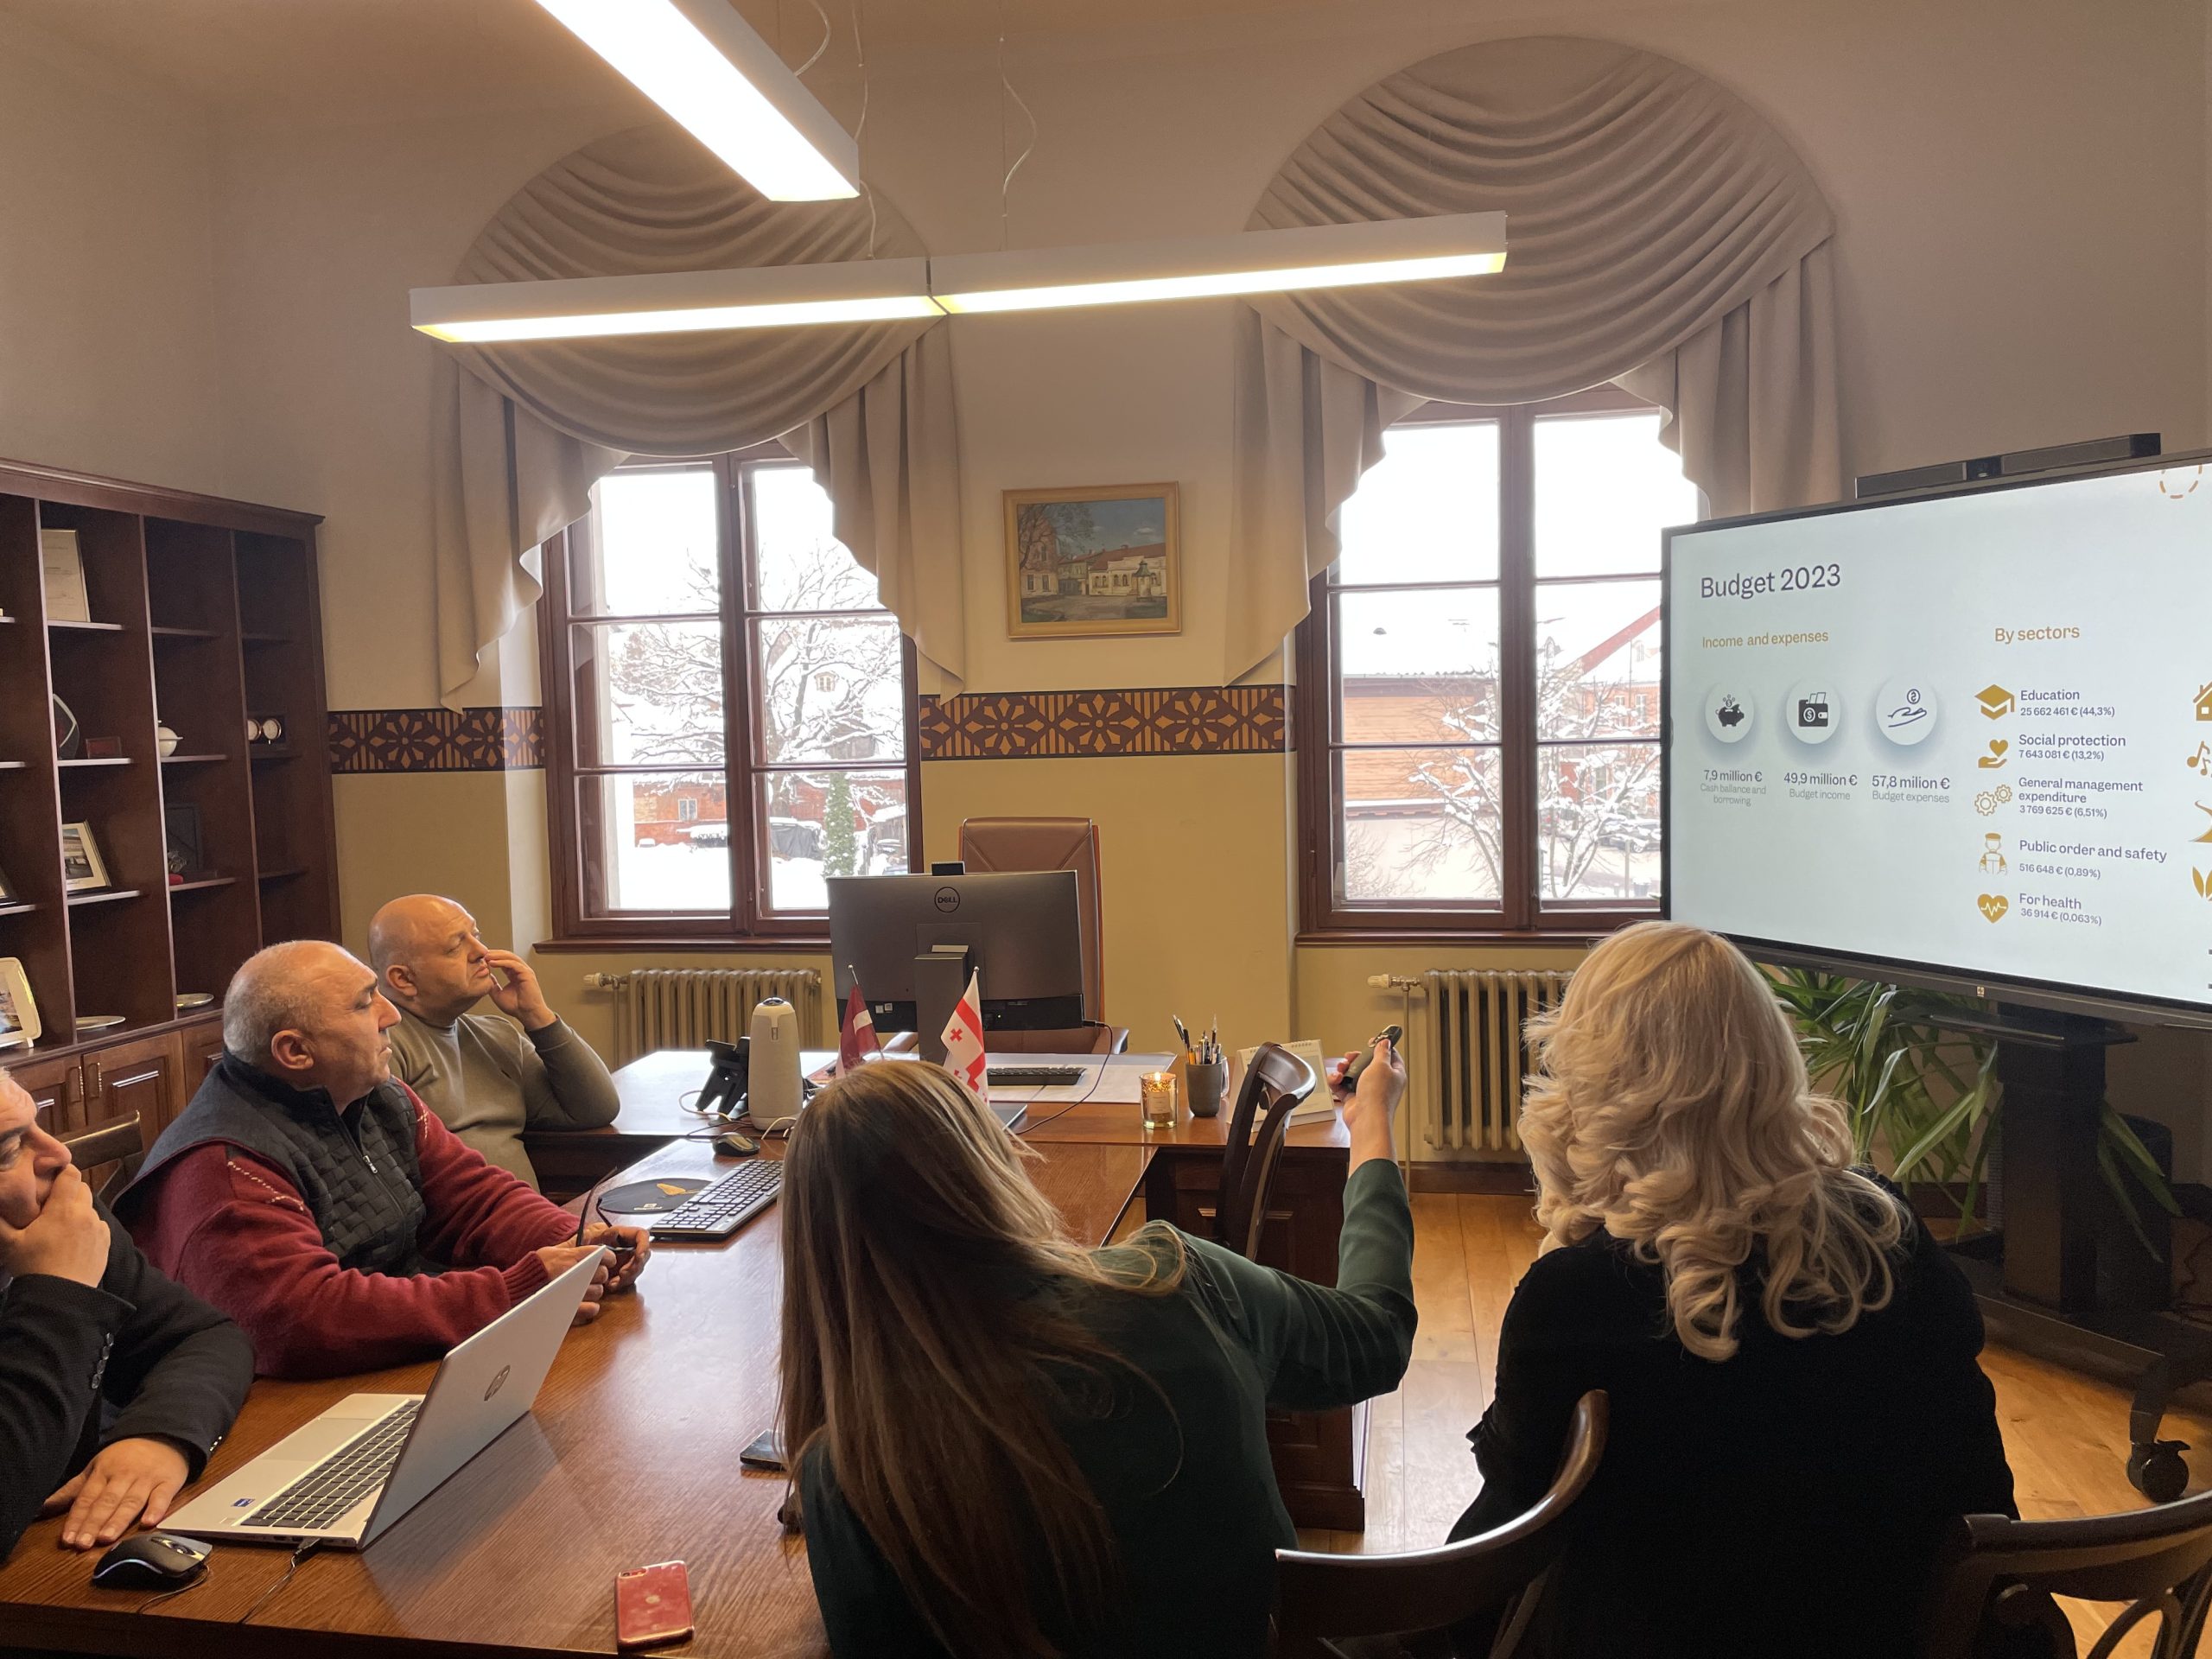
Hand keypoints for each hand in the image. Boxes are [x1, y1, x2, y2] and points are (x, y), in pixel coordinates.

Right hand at [0, 1165, 109, 1286]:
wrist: (60, 1295)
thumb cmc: (33, 1266)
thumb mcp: (10, 1243)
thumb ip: (1, 1222)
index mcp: (63, 1208)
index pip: (71, 1175)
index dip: (62, 1173)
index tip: (52, 1179)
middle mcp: (86, 1213)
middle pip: (82, 1189)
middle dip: (69, 1192)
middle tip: (52, 1205)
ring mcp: (98, 1228)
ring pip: (90, 1208)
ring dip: (78, 1211)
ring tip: (61, 1226)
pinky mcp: (106, 1242)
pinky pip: (98, 1225)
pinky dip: (88, 1227)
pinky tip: (74, 1240)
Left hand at [43, 1437, 190, 1549]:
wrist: (163, 1435)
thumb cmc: (125, 1457)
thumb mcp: (96, 1468)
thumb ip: (71, 1491)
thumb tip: (41, 1509)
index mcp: (103, 1472)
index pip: (87, 1499)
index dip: (76, 1519)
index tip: (68, 1539)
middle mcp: (123, 1476)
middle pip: (107, 1502)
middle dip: (94, 1523)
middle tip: (83, 1543)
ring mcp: (147, 1479)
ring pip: (131, 1501)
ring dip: (118, 1520)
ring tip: (106, 1538)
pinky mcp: (168, 1481)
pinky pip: (163, 1496)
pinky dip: (157, 1509)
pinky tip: (149, 1522)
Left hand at [482, 948, 555, 1030]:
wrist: (527, 1014)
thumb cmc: (516, 1007)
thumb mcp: (498, 994)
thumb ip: (492, 985)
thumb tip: (485, 976)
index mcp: (515, 974)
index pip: (503, 961)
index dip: (492, 958)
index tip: (480, 958)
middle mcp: (520, 971)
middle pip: (507, 956)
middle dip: (494, 953)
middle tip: (482, 953)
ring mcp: (525, 971)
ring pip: (511, 957)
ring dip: (497, 955)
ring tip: (486, 956)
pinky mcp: (527, 974)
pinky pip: (514, 964)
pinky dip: (502, 962)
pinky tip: (493, 962)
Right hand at [534, 1243, 611, 1325]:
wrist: (515, 1289)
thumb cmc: (532, 1269)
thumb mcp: (551, 1251)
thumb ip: (570, 1246)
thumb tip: (585, 1237)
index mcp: (570, 1257)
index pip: (600, 1254)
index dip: (607, 1257)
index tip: (607, 1261)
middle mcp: (574, 1273)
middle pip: (602, 1274)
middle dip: (599, 1275)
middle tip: (591, 1277)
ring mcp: (573, 1292)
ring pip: (598, 1292)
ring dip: (593, 1291)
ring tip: (582, 1290)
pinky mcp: (570, 1309)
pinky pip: (592, 1309)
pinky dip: (590, 1307)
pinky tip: (584, 1304)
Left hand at [581, 1222, 650, 1291]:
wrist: (575, 1261)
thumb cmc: (581, 1245)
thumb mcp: (587, 1236)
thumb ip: (598, 1233)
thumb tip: (612, 1232)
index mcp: (621, 1235)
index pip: (641, 1235)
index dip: (644, 1244)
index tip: (639, 1256)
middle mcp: (626, 1247)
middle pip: (643, 1255)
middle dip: (635, 1266)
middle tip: (623, 1273)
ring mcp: (625, 1260)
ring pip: (637, 1269)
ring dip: (627, 1277)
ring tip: (614, 1281)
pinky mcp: (621, 1273)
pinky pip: (628, 1279)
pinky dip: (621, 1284)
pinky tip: (611, 1284)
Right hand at [1340, 1038, 1403, 1169]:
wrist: (1366, 1119)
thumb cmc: (1378, 1095)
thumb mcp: (1381, 1066)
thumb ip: (1381, 1052)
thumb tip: (1385, 1042)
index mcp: (1394, 1074)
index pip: (1390, 1056)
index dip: (1380, 1047)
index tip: (1371, 1042)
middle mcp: (1382, 1082)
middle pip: (1367, 1064)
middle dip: (1356, 1059)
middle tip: (1350, 1057)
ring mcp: (1368, 1091)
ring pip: (1353, 1074)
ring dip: (1344, 1069)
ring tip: (1341, 1070)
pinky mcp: (1354, 1099)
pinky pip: (1343, 1086)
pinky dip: (1337, 1082)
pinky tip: (1336, 1079)